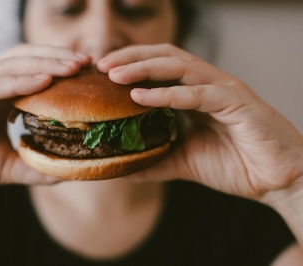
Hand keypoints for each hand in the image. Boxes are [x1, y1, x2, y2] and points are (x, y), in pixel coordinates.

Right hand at [0, 44, 90, 210]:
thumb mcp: (8, 166)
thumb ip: (35, 164)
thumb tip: (67, 169)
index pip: (33, 71)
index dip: (60, 69)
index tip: (89, 73)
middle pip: (26, 60)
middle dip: (58, 59)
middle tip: (87, 63)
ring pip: (10, 66)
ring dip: (44, 64)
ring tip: (72, 67)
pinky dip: (17, 81)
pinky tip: (42, 82)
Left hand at [97, 43, 302, 199]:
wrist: (277, 181)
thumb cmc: (237, 166)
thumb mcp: (185, 161)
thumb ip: (157, 160)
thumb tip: (126, 167)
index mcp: (196, 94)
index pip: (159, 68)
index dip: (130, 66)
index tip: (101, 74)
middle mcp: (207, 84)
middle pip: (164, 57)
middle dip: (131, 57)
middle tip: (101, 65)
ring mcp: (222, 89)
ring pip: (179, 66)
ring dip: (143, 68)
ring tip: (114, 74)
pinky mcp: (236, 101)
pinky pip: (197, 93)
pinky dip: (167, 94)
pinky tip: (140, 96)